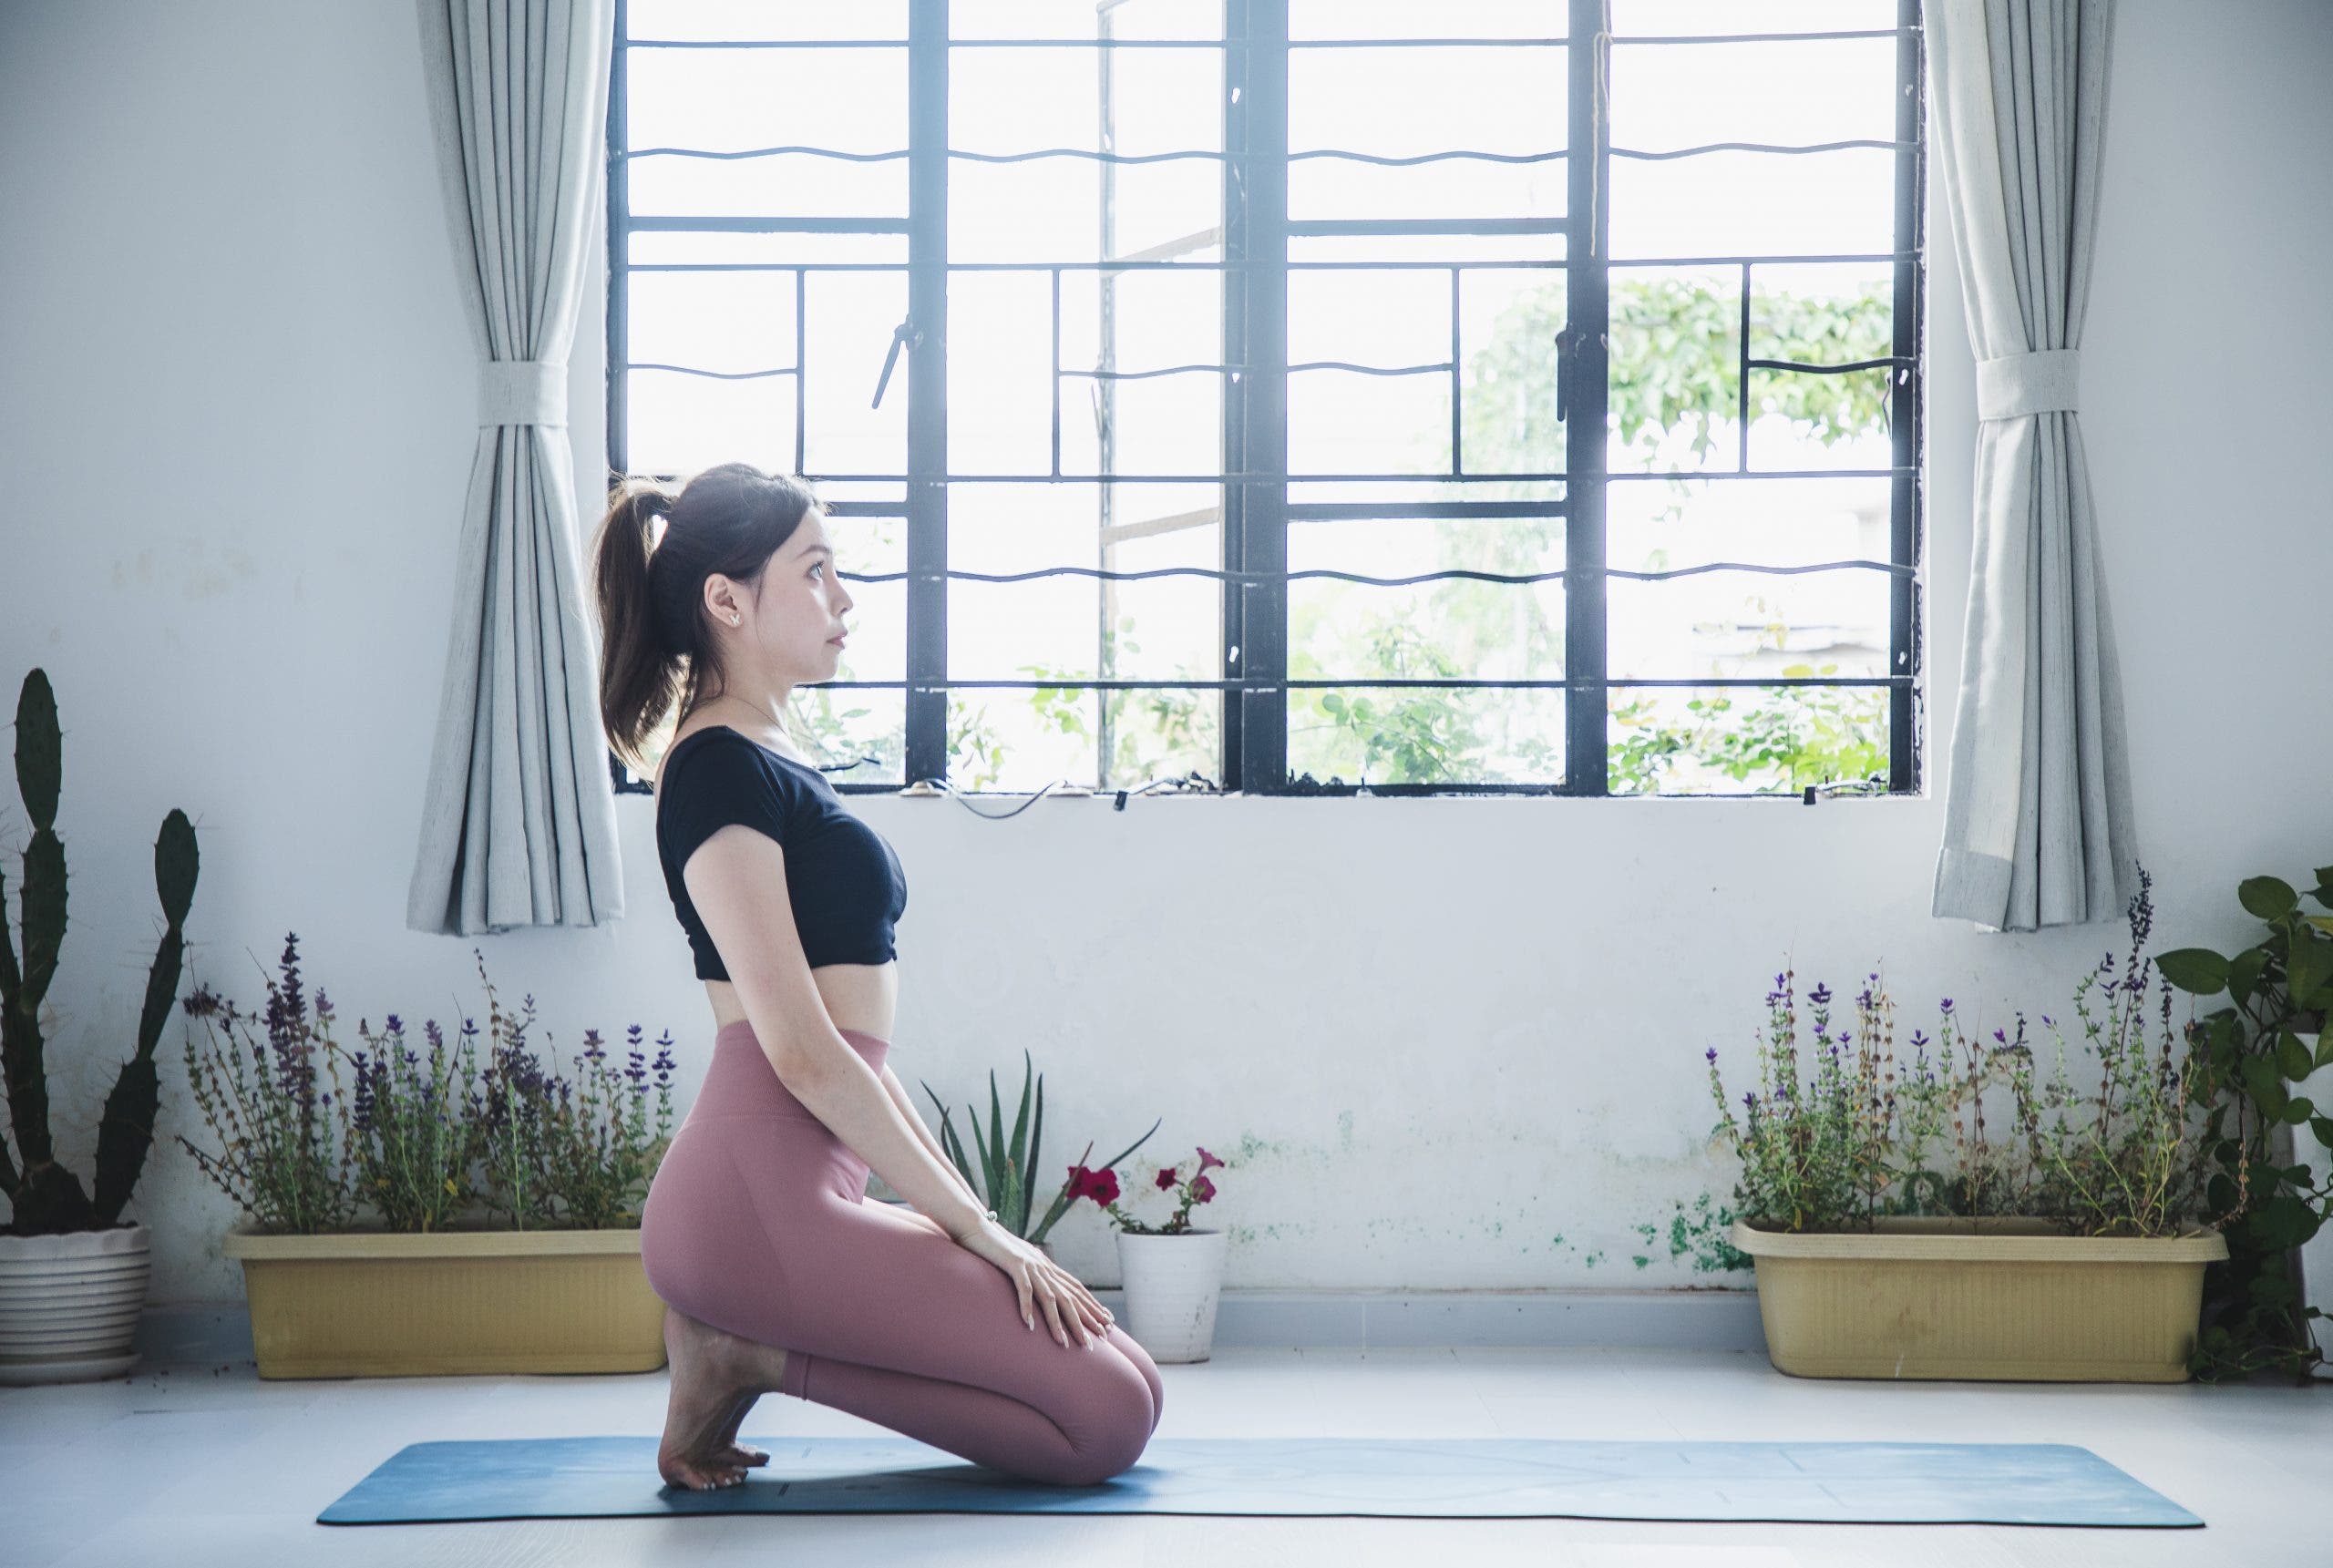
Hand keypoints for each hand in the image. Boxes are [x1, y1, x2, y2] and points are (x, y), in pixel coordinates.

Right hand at [951, 1217, 1116, 1348]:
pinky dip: (1027, 1307)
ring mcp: (1030, 1265)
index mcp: (1047, 1267)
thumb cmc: (997, 1247)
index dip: (1092, 1306)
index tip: (1106, 1322)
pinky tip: (1030, 1325)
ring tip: (1064, 1343)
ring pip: (1050, 1297)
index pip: (1076, 1289)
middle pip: (1069, 1297)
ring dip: (1057, 1322)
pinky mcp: (1014, 1264)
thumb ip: (1033, 1275)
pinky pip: (1024, 1289)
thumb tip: (1042, 1291)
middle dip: (1084, 1320)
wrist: (977, 1226)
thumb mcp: (1021, 1263)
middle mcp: (1044, 1267)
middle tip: (1095, 1341)